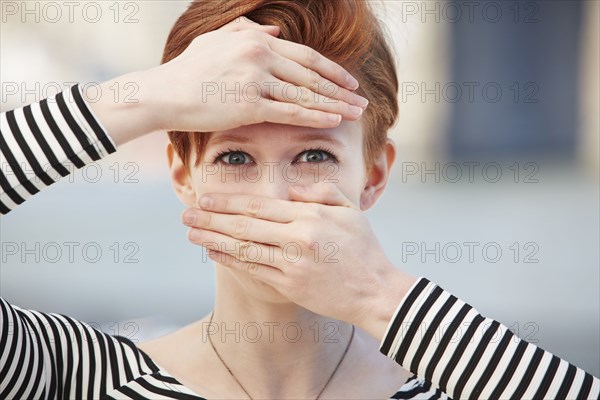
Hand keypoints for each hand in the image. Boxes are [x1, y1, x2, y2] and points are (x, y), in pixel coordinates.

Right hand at [89, 17, 367, 145]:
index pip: (306, 56)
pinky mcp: (249, 105)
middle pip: (312, 76)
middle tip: (362, 101)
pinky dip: (314, 116)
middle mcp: (261, 56)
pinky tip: (333, 121)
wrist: (164, 93)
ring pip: (305, 95)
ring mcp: (256, 81)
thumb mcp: (217, 39)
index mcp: (257, 40)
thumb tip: (275, 31)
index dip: (332, 70)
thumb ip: (247, 31)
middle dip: (341, 90)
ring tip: (354, 114)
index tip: (350, 81)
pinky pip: (290, 112)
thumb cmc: (188, 68)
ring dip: (334, 105)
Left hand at [181, 183, 416, 340]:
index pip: (260, 206)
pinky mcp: (289, 286)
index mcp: (310, 216)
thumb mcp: (350, 211)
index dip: (229, 202)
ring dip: (213, 240)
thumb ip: (321, 193)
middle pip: (244, 226)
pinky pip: (253, 270)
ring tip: (191, 233)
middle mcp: (297, 239)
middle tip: (187, 213)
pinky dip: (230, 261)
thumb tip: (289, 191)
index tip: (206, 198)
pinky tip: (214, 254)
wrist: (376, 292)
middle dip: (211, 219)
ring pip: (243, 249)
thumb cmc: (364, 249)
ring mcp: (291, 265)